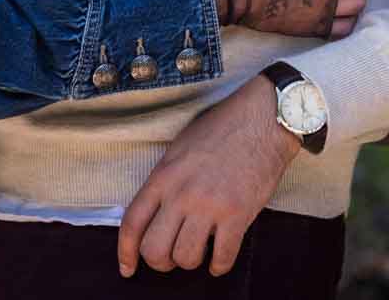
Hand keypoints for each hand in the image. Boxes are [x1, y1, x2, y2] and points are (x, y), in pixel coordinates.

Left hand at [117, 74, 296, 276]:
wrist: (262, 120)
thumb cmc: (222, 129)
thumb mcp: (180, 148)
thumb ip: (165, 180)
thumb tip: (155, 211)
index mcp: (164, 175)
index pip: (132, 222)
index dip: (125, 252)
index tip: (128, 268)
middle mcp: (182, 194)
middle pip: (154, 250)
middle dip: (161, 262)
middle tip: (172, 256)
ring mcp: (210, 206)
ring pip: (186, 258)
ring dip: (192, 261)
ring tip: (200, 249)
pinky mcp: (238, 215)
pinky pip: (222, 258)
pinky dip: (219, 265)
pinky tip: (220, 258)